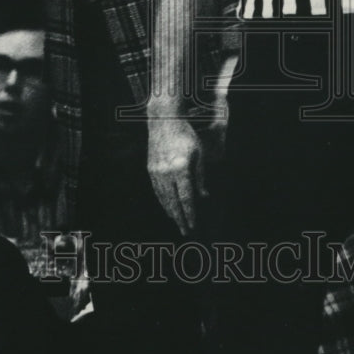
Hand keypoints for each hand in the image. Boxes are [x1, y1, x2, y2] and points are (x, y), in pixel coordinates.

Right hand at [147, 115, 207, 235]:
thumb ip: (200, 177)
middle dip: (180, 218)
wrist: (164, 121)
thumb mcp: (199, 154)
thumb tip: (203, 197)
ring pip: (163, 198)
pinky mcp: (150, 169)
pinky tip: (168, 207)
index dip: (190, 214)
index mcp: (181, 168)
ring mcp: (156, 171)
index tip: (193, 226)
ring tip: (178, 222)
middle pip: (173, 202)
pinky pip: (157, 190)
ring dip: (171, 211)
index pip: (186, 198)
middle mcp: (166, 172)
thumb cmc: (186, 135)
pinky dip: (163, 201)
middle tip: (185, 231)